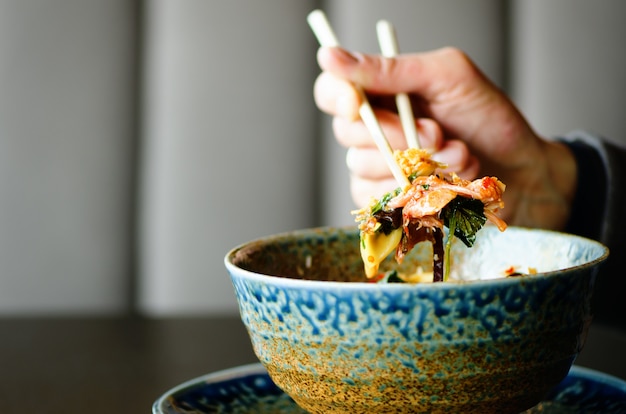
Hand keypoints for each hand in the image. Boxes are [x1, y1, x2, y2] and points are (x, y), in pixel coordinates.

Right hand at [313, 46, 576, 229]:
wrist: (521, 175)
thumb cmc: (489, 120)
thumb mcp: (449, 78)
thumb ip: (392, 69)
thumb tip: (330, 56)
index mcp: (383, 93)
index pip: (332, 91)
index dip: (338, 97)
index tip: (358, 104)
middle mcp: (374, 129)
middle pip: (345, 132)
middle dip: (396, 134)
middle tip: (438, 132)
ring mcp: (377, 167)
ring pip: (362, 166)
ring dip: (417, 164)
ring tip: (457, 156)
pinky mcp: (386, 200)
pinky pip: (375, 198)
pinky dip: (414, 191)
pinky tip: (444, 184)